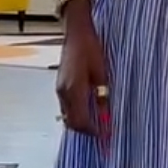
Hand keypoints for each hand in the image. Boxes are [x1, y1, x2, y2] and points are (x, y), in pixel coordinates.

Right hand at [56, 7, 108, 136]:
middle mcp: (63, 92)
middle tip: (102, 132)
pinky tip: (88, 109)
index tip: (105, 135)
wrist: (76, 32)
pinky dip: (76, 113)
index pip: (81, 121)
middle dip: (86, 130)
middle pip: (72, 122)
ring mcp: (59, 89)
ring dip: (81, 122)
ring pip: (67, 116)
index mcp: (74, 90)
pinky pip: (66, 107)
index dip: (92, 131)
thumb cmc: (91, 49)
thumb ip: (103, 98)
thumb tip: (107, 118)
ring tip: (96, 122)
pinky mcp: (59, 86)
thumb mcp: (102, 74)